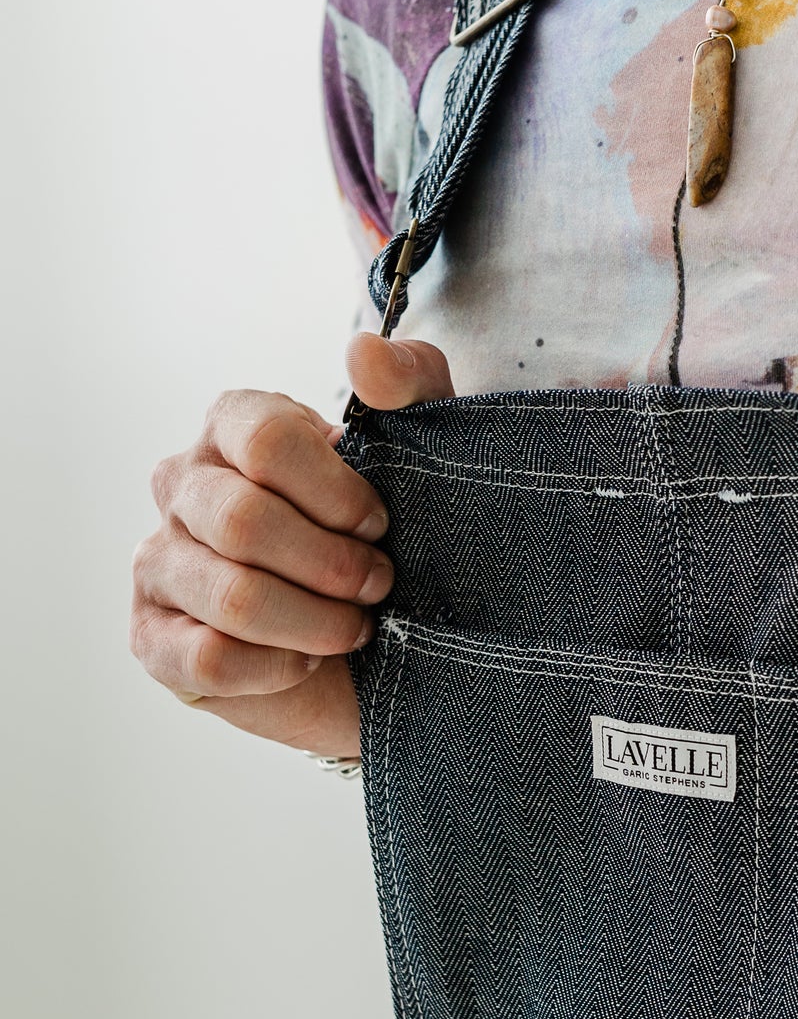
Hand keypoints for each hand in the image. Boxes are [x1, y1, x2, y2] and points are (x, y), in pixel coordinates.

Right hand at [131, 336, 454, 756]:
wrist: (376, 639)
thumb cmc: (388, 532)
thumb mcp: (425, 446)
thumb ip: (409, 382)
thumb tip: (363, 351)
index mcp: (234, 424)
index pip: (266, 441)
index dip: (337, 493)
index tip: (379, 523)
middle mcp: (181, 484)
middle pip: (243, 522)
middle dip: (332, 565)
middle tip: (379, 584)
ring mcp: (157, 562)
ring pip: (233, 596)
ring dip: (315, 622)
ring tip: (355, 628)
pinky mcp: (152, 639)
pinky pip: (209, 658)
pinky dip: (278, 667)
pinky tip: (307, 659)